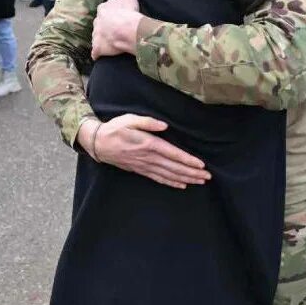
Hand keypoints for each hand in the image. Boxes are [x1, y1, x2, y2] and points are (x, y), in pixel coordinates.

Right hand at [79, 115, 209, 188]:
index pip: (172, 154)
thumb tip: (164, 125)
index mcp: (148, 144)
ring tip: (199, 182)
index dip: (187, 160)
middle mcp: (148, 157)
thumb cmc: (115, 128)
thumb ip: (148, 122)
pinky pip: (158, 178)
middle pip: (174, 167)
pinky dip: (171, 182)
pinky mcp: (140, 170)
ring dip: (185, 178)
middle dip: (192, 172)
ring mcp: (144, 165)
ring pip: (168, 175)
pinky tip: (182, 185)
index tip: (201, 165)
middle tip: (207, 177)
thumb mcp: (130, 119)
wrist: (98, 143)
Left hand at [91, 0, 141, 59]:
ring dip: (101, 39)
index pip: (104, 10)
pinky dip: (97, 53)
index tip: (115, 15)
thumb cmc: (127, 10)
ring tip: (109, 41)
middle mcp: (97, 22)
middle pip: (99, 24)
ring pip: (96, 37)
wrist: (126, 29)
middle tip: (113, 29)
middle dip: (104, 26)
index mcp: (103, 10)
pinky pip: (96, 52)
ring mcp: (96, 36)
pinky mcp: (99, 48)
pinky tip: (99, 55)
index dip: (110, 13)